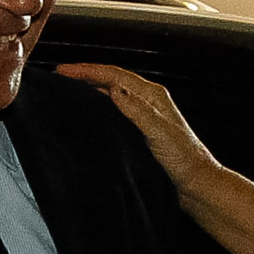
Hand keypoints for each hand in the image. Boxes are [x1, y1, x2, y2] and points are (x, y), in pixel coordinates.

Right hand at [56, 63, 221, 194]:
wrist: (195, 183)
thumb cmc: (185, 159)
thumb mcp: (160, 132)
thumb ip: (138, 111)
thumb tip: (115, 90)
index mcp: (153, 95)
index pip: (114, 75)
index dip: (87, 70)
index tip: (64, 71)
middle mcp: (148, 101)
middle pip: (110, 80)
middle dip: (85, 76)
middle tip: (59, 77)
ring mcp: (143, 115)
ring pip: (110, 94)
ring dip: (89, 89)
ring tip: (67, 90)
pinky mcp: (139, 130)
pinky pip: (113, 111)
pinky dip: (97, 106)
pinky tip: (86, 113)